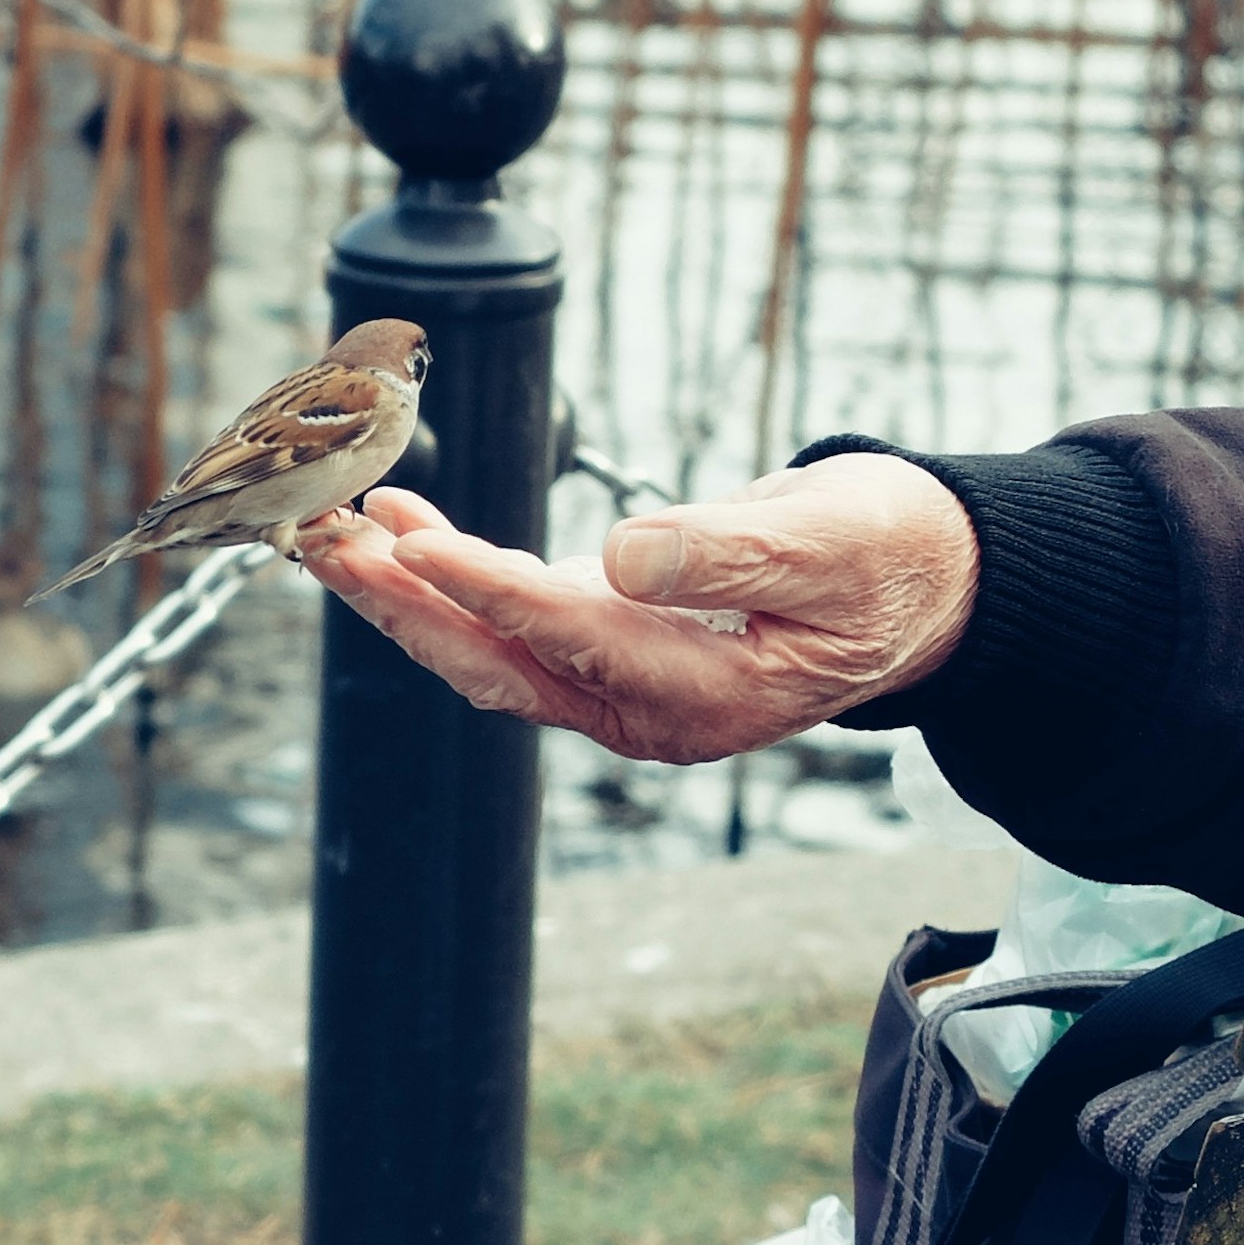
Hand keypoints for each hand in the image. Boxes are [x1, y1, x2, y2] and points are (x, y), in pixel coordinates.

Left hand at [299, 453, 979, 763]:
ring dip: (405, 595)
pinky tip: (400, 531)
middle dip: (400, 604)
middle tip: (320, 541)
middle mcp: (648, 713)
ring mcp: (624, 693)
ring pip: (487, 652)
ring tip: (331, 531)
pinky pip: (510, 628)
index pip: (566, 633)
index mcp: (706, 694)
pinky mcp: (611, 656)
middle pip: (495, 664)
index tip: (407, 543)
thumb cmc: (887, 554)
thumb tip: (625, 556)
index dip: (481, 585)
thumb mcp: (827, 539)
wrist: (923, 584)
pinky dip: (449, 581)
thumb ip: (727, 550)